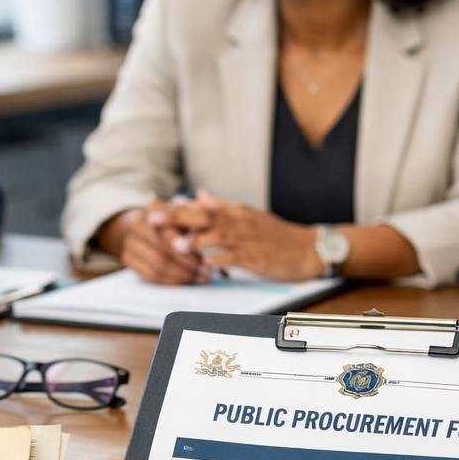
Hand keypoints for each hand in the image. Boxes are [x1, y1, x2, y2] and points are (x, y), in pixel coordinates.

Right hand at [95, 199, 205, 284]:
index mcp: (152, 210)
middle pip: (164, 253)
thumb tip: (199, 234)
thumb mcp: (185, 214)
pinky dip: (170, 281)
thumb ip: (193, 222)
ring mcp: (129, 242)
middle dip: (188, 266)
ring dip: (181, 276)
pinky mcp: (127, 258)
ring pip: (158, 267)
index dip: (188, 248)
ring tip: (198, 277)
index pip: (170, 234)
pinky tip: (184, 280)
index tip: (204, 258)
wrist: (145, 223)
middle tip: (205, 272)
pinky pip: (150, 275)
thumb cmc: (173, 219)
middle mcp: (137, 225)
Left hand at [167, 193, 323, 280]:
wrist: (307, 248)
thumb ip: (221, 205)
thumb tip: (199, 193)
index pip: (199, 206)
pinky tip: (205, 265)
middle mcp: (238, 221)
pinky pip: (235, 258)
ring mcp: (247, 239)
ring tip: (176, 245)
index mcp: (234, 211)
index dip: (174, 206)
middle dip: (177, 217)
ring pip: (217, 237)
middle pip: (203, 216)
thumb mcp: (247, 214)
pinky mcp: (256, 258)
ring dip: (196, 240)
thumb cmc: (275, 235)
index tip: (152, 206)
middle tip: (154, 219)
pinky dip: (219, 261)